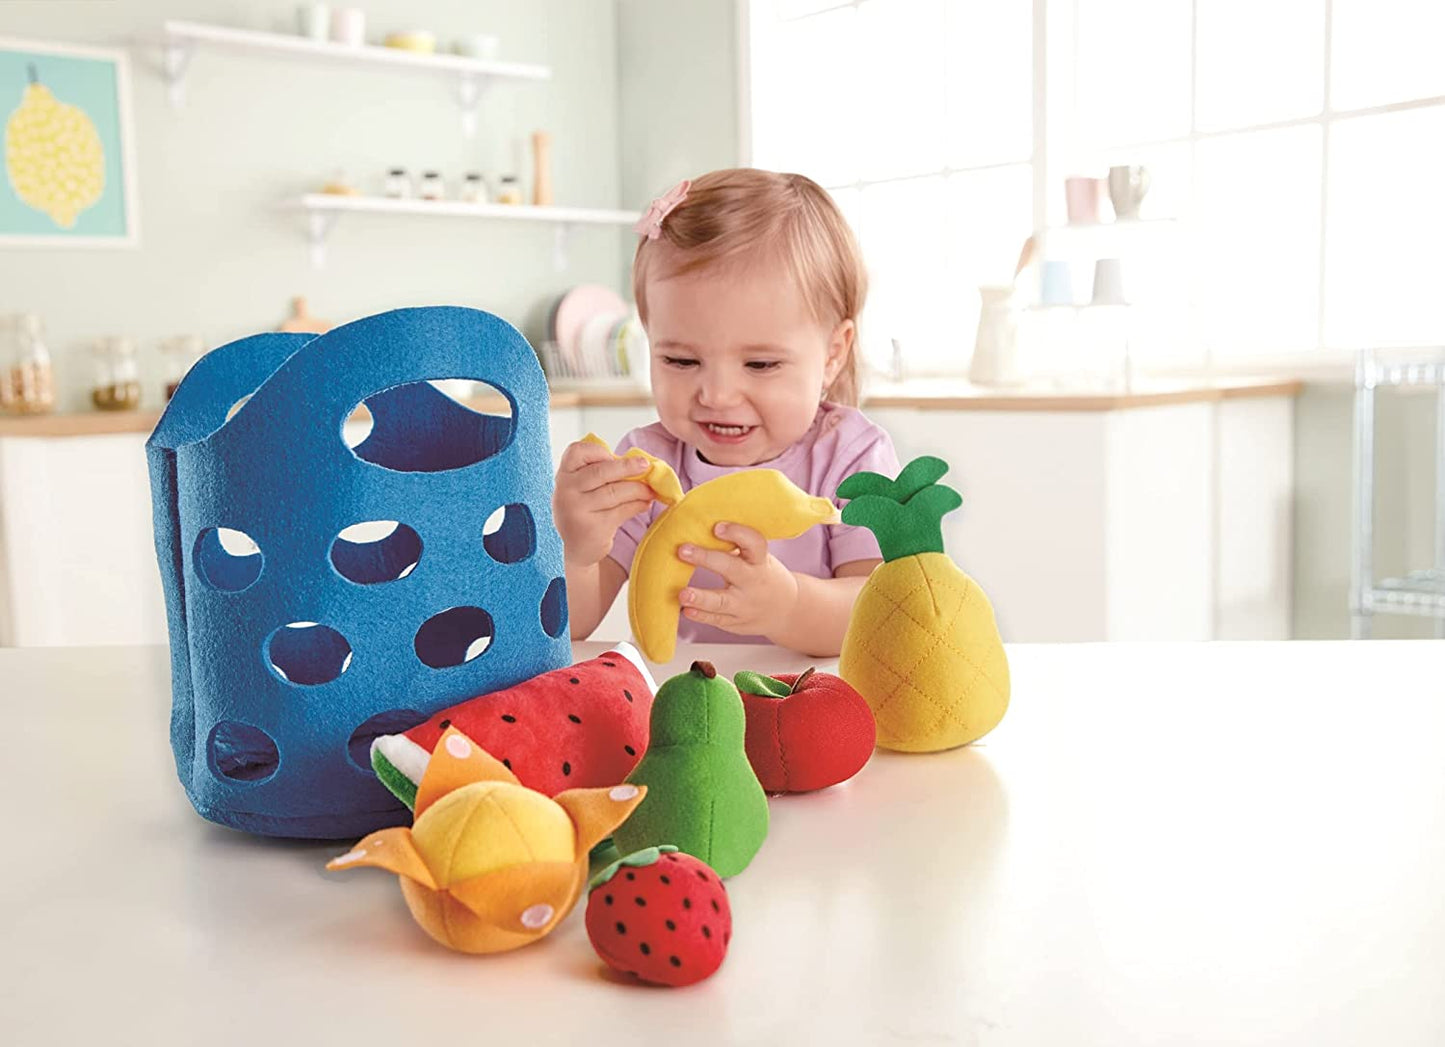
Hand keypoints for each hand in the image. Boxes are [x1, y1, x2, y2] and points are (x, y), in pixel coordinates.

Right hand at [553, 439, 655, 567]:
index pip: (577, 451)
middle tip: (646, 465)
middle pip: (601, 471)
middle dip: (628, 467)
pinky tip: (645, 503)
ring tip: (650, 490)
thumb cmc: (581, 512)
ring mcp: (578, 510)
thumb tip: (637, 464)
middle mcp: (566, 491)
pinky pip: (622, 510)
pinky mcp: (594, 527)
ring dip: (639, 489)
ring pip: (615, 491)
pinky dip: (638, 505)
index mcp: (563, 475)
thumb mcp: (579, 490)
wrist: (570, 549)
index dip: (598, 451)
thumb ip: (597, 474)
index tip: (613, 456)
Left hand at [677, 522, 800, 638]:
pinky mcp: (735, 621)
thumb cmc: (763, 575)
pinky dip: (701, 615)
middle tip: (683, 550)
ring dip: (701, 598)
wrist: (786, 610)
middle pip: (732, 569)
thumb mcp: (757, 558)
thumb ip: (735, 546)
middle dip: (707, 559)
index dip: (737, 533)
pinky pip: (717, 619)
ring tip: (683, 594)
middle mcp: (753, 581)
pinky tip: (686, 610)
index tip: (717, 527)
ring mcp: (744, 604)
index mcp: (759, 561)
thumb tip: (699, 524)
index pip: (754, 543)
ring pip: (722, 601)